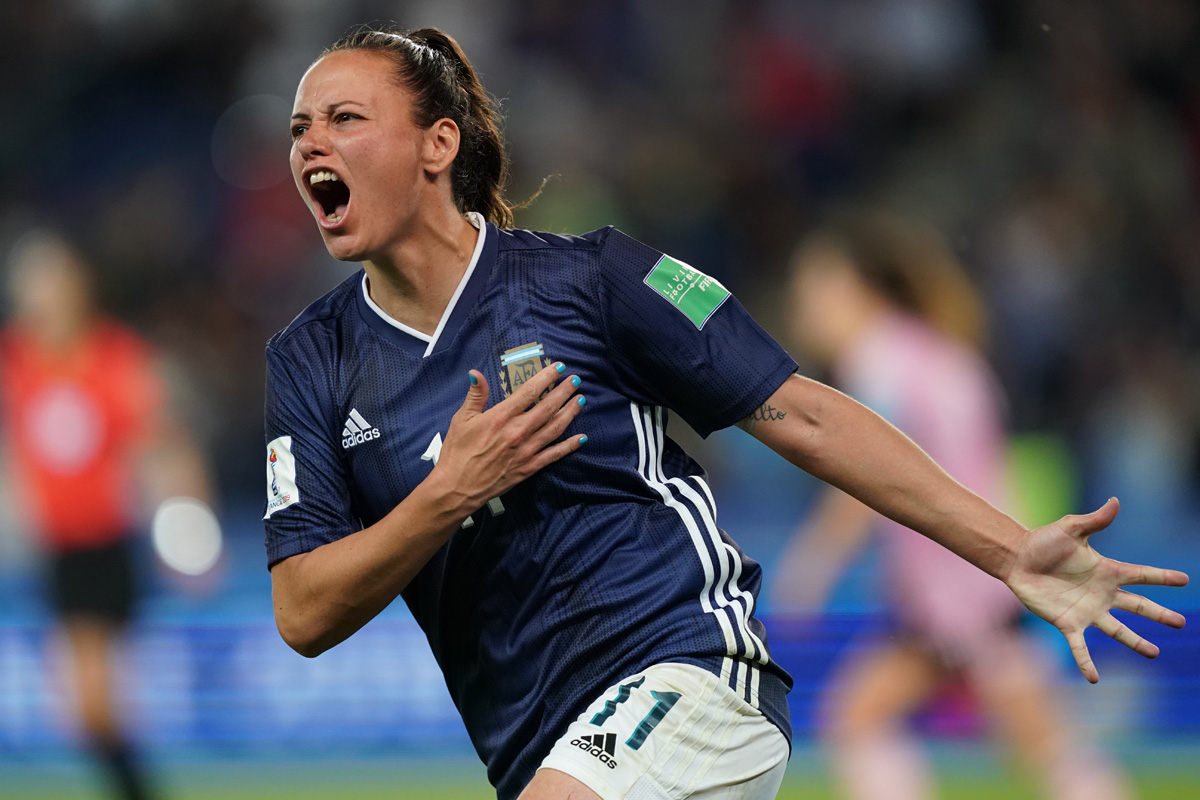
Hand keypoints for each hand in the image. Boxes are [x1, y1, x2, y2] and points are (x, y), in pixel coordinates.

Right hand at [431, 362, 586, 512]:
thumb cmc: (457, 452)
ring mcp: (526, 451)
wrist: (458, 488)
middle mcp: (518, 432)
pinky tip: (582, 438)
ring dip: (570, 413)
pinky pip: (554, 454)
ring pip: (555, 428)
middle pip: (547, 407)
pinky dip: (569, 446)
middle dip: (564, 392)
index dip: (546, 377)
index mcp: (501, 417)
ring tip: (580, 400)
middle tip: (576, 380)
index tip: (558, 368)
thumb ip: (475, 395)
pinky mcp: (529, 468)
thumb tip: (475, 372)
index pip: (529, 391)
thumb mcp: (461, 419)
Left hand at [1004, 497, 1188, 682]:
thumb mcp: (1071, 528)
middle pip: (1138, 606)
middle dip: (1160, 614)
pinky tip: (1094, 679)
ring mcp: (1087, 610)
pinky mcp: (1067, 623)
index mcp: (1107, 570)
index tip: (1184, 579)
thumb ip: (1095, 520)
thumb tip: (1115, 501)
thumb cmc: (1043, 541)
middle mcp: (1102, 593)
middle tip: (1180, 623)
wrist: (1017, 559)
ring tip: (1154, 653)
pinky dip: (1087, 662)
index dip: (1162, 577)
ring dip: (1136, 642)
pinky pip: (1080, 647)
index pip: (1141, 575)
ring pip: (1118, 630)